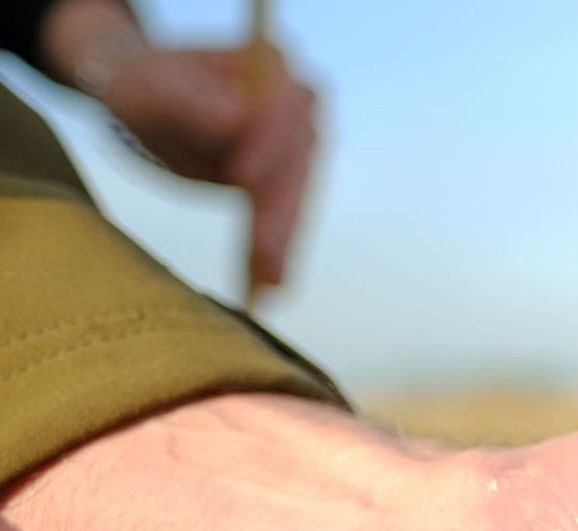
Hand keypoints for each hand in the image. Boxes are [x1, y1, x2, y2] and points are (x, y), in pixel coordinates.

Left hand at [41, 0, 316, 287]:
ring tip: (270, 282)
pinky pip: (283, 218)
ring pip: (296, 198)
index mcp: (270, 66)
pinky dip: (275, 249)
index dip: (270, 144)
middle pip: (298, 163)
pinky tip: (268, 281)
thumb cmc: (148, 85)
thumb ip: (199, 105)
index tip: (243, 176)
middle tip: (266, 255)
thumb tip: (241, 124)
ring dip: (283, 240)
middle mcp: (295, 107)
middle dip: (282, 211)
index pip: (286, 110)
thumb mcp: (159, 89)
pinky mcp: (282, 182)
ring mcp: (293, 147)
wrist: (144, 100)